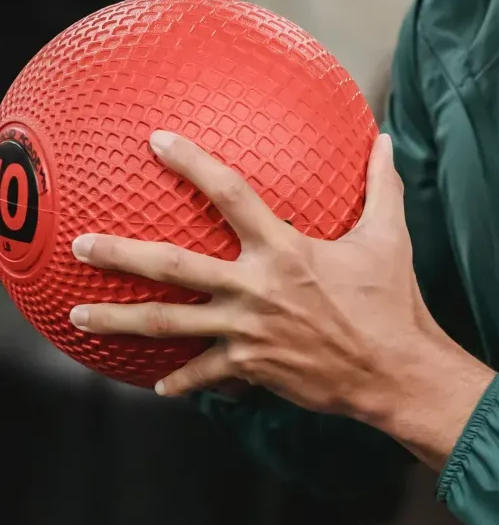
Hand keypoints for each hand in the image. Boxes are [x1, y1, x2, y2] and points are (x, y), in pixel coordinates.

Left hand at [69, 130, 456, 423]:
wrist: (394, 370)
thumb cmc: (393, 300)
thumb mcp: (389, 236)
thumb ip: (382, 186)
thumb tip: (385, 140)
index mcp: (286, 249)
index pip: (230, 194)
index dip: (192, 164)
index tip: (158, 142)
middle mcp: (256, 287)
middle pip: (172, 265)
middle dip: (120, 253)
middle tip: (80, 243)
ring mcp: (246, 330)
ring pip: (168, 323)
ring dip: (117, 319)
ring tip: (78, 314)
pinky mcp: (249, 366)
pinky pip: (202, 373)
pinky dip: (178, 380)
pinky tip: (159, 384)